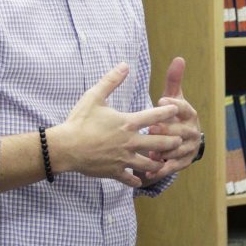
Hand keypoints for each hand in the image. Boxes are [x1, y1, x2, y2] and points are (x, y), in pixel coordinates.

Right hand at [49, 63, 181, 187]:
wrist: (65, 147)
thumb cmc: (79, 121)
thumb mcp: (94, 96)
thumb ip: (111, 80)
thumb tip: (124, 65)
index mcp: (127, 123)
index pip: (154, 116)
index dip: (168, 111)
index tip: (177, 110)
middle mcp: (129, 141)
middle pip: (159, 142)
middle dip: (172, 142)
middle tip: (180, 140)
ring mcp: (123, 158)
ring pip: (148, 163)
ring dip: (158, 162)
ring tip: (165, 162)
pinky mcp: (114, 171)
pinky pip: (129, 179)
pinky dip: (136, 180)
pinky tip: (141, 181)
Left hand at [141, 57, 202, 181]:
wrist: (183, 139)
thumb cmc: (173, 115)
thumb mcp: (174, 98)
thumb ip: (174, 80)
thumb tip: (179, 58)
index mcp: (190, 114)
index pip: (184, 107)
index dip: (174, 103)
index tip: (160, 99)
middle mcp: (192, 131)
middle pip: (180, 130)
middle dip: (166, 129)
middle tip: (151, 128)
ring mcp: (189, 147)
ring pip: (176, 149)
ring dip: (163, 150)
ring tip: (149, 150)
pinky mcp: (183, 162)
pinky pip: (173, 166)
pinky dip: (161, 169)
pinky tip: (149, 170)